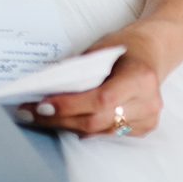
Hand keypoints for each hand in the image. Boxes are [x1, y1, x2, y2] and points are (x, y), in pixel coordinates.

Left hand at [19, 32, 162, 138]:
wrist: (152, 53)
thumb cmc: (124, 48)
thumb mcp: (100, 50)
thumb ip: (79, 71)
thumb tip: (46, 87)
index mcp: (139, 77)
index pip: (100, 99)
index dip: (69, 105)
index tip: (42, 104)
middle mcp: (147, 101)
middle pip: (96, 120)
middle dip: (60, 118)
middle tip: (30, 112)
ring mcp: (147, 118)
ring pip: (99, 131)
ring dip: (67, 125)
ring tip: (41, 116)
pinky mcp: (143, 128)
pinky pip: (107, 134)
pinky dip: (84, 128)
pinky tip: (65, 120)